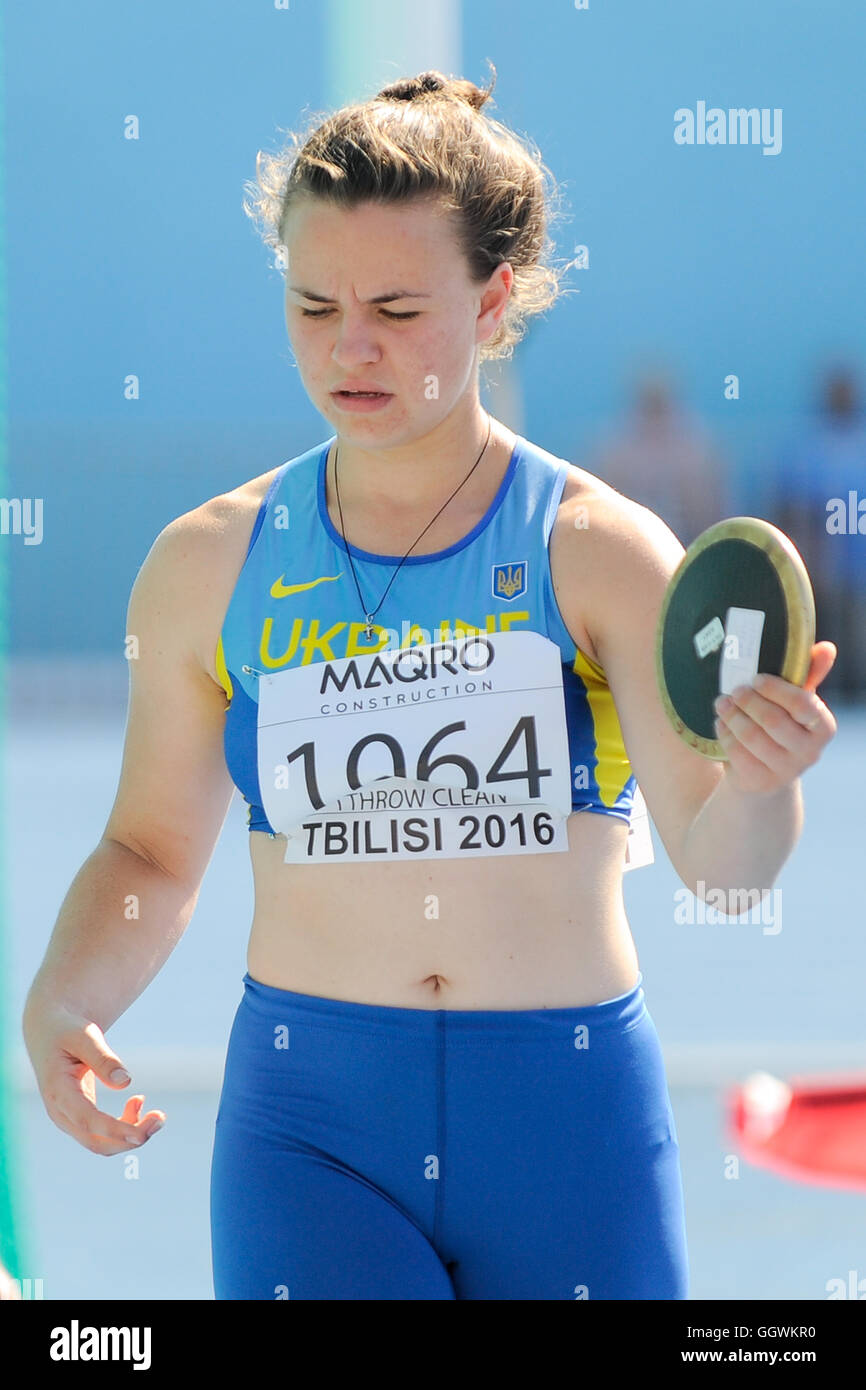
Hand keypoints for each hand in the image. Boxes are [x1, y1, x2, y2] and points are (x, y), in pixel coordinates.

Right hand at [22, 1001, 164, 1155]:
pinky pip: (104, 1134)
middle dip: (131, 1138)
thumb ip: (102, 1058)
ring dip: (131, 1134)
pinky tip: (137, 1102)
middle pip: (97, 1142)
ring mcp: (69, 1119)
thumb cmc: (67, 1030)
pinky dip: (125, 1126)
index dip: (115, 1130)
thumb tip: (125, 1082)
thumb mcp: (84, 1036)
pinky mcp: (80, 1117)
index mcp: (58, 1092)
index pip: (88, 1120)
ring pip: (102, 1143)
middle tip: (161, 1118)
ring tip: (156, 1113)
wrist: (49, 1032)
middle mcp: (61, 1113)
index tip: (141, 1134)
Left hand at [713, 642, 836, 794]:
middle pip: (774, 721)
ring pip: (752, 737)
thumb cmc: (782, 726)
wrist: (765, 772)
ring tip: (722, 703)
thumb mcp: (795, 702)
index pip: (804, 704)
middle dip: (749, 702)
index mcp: (823, 727)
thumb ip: (808, 674)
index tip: (756, 679)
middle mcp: (810, 752)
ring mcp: (785, 770)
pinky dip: (725, 734)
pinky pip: (737, 753)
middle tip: (734, 691)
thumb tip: (826, 648)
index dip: (776, 690)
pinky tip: (721, 723)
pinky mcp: (760, 781)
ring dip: (733, 716)